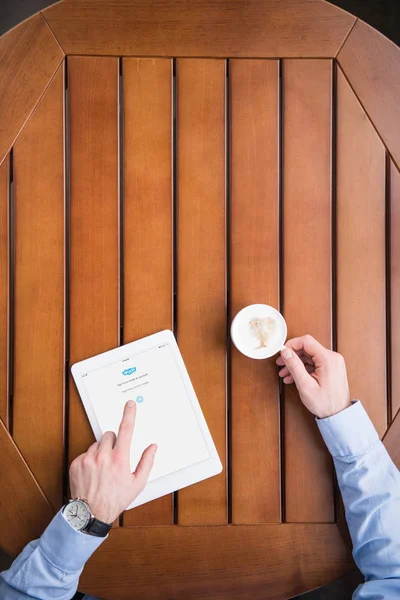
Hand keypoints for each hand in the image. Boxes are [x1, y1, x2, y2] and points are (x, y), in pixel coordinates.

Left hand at [69, 400, 156, 522]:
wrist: (90, 514)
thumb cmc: (116, 499)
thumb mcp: (137, 483)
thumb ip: (147, 462)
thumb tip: (152, 447)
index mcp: (120, 459)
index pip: (126, 430)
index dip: (129, 414)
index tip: (130, 404)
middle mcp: (103, 456)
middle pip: (109, 435)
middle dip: (113, 442)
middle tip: (115, 457)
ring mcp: (88, 459)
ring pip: (97, 443)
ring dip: (101, 451)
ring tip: (102, 468)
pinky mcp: (76, 463)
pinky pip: (85, 453)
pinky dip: (90, 459)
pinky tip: (93, 473)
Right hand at [276, 334, 350, 418]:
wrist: (339, 415)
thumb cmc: (325, 404)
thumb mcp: (305, 385)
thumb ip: (294, 366)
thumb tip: (285, 352)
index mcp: (328, 359)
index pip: (306, 341)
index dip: (291, 344)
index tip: (282, 352)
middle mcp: (332, 358)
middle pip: (307, 348)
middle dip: (292, 355)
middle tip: (280, 364)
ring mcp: (333, 363)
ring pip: (309, 356)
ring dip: (296, 363)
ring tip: (285, 373)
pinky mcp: (331, 368)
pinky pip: (314, 363)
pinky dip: (303, 368)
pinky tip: (294, 377)